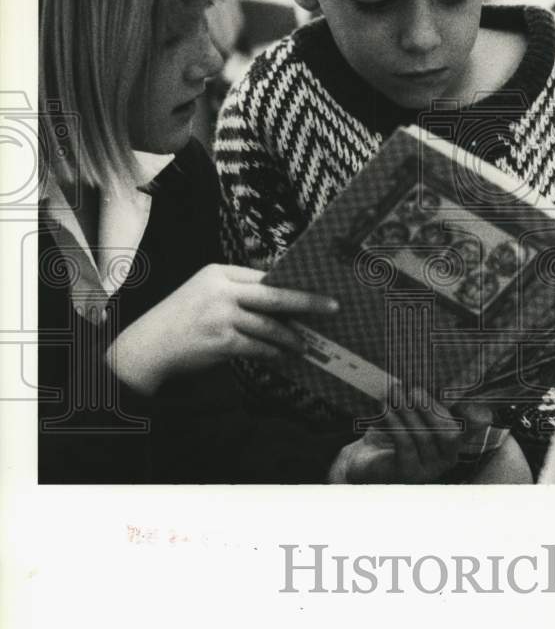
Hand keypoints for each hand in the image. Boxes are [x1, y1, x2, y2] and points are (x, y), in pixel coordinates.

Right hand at [108, 264, 337, 395]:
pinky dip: (273, 352)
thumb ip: (236, 292)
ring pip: (269, 326)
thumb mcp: (204, 293)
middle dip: (307, 302)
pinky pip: (258, 347)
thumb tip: (281, 300)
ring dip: (290, 337)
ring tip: (304, 344)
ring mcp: (221, 315)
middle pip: (275, 294)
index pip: (263, 276)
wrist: (149, 347)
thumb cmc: (182, 321)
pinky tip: (283, 356)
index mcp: (218, 272)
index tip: (316, 288)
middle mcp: (220, 290)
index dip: (291, 283)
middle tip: (332, 307)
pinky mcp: (221, 341)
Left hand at [329, 392, 489, 483]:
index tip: (476, 403)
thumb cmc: (393, 432)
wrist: (366, 459)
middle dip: (431, 409)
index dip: (476, 418)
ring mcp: (428, 469)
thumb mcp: (410, 413)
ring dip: (407, 411)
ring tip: (394, 393)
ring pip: (423, 436)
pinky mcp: (408, 474)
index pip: (471, 430)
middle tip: (415, 391)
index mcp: (454, 441)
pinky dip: (396, 423)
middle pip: (448, 433)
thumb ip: (423, 399)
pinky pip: (405, 444)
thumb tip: (423, 374)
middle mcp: (446, 458)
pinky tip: (386, 409)